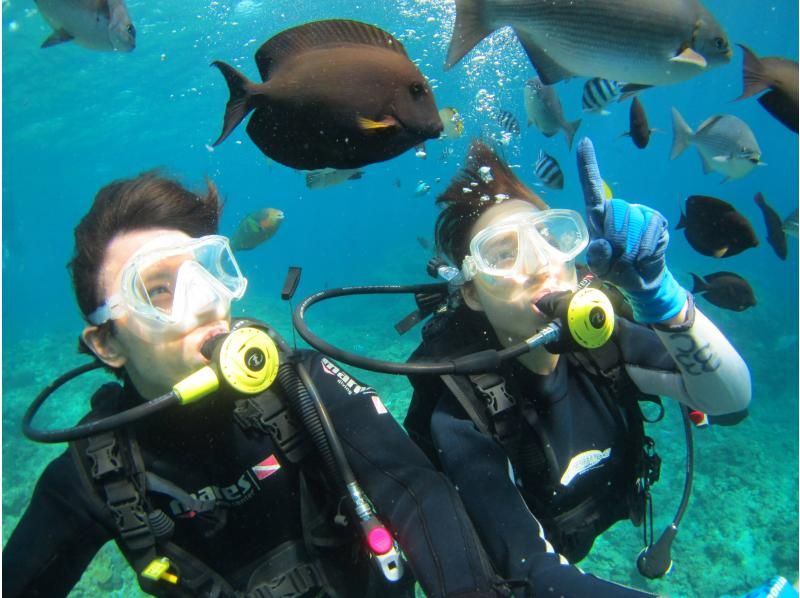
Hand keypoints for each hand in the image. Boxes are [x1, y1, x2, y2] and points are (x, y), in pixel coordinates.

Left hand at [577, 137, 685, 323]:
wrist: (642, 281)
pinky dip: (644, 252)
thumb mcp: (601, 269)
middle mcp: (619, 209)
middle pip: (614, 214)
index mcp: (598, 216)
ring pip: (632, 226)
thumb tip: (602, 243)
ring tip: (630, 259)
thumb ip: (597, 259)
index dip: (587, 165)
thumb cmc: (616, 270)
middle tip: (618, 258)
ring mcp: (640, 212)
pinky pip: (649, 235)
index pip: (591, 188)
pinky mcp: (657, 221)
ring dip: (630, 251)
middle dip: (615, 242)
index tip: (584, 141)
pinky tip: (644, 256)